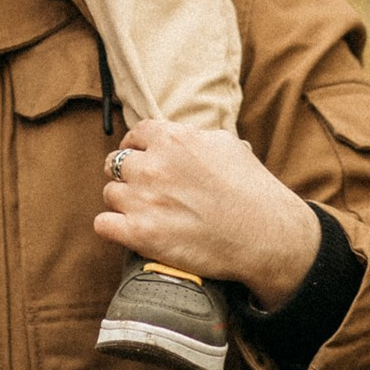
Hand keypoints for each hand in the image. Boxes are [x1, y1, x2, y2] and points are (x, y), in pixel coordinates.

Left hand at [94, 119, 322, 310]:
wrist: (266, 236)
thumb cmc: (253, 191)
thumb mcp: (226, 145)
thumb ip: (193, 137)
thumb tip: (177, 138)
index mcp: (173, 139)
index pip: (136, 133)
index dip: (137, 146)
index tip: (140, 156)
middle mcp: (153, 166)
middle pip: (116, 163)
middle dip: (127, 175)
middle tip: (143, 188)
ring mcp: (144, 200)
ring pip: (110, 193)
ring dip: (123, 202)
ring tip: (144, 213)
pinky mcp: (141, 234)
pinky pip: (103, 224)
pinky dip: (113, 228)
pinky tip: (129, 230)